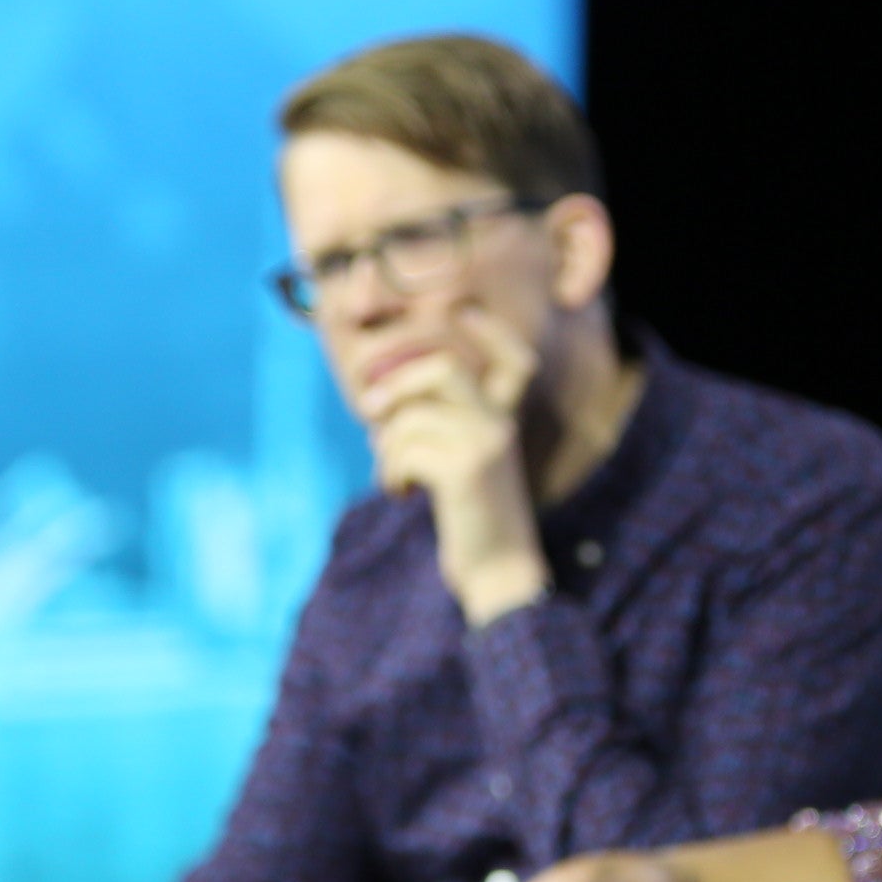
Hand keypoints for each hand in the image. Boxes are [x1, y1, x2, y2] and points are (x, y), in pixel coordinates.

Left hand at [360, 305, 550, 623]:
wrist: (498, 573)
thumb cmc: (470, 518)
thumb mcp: (459, 463)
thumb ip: (434, 427)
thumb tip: (377, 401)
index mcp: (504, 418)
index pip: (513, 358)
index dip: (491, 329)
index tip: (466, 309)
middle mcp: (501, 422)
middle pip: (440, 367)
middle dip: (393, 384)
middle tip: (369, 412)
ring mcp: (487, 442)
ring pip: (409, 415)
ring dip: (386, 447)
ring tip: (396, 475)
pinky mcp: (467, 469)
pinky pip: (405, 447)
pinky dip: (391, 471)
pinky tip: (403, 493)